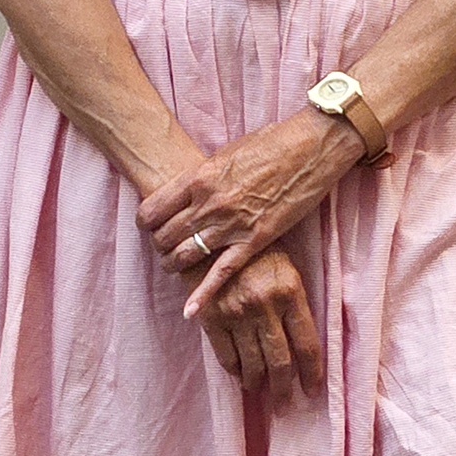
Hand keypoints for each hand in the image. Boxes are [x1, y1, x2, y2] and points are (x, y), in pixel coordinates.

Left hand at [138, 111, 362, 316]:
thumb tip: (188, 191)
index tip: (150, 227)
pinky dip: (204, 294)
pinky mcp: (254, 241)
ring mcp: (230, 224)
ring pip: (186, 256)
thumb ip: (203, 177)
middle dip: (159, 247)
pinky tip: (191, 312)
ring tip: (174, 268)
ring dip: (175, 266)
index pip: (151, 210)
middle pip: (165, 237)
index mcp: (197, 178)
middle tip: (164, 249)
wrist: (309, 148)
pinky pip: (222, 273)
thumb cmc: (269, 144)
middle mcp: (208, 203)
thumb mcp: (225, 154)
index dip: (146, 223)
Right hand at [199, 248, 323, 402]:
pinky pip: (226, 356)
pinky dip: (235, 371)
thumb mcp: (284, 268)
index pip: (307, 344)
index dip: (311, 373)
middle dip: (284, 389)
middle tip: (285, 406)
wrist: (208, 235)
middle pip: (280, 362)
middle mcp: (265, 306)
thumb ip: (294, 302)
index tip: (312, 390)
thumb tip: (302, 343)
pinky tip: (240, 376)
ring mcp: (237, 314)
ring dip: (258, 384)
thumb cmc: (252, 250)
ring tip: (260, 392)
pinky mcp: (211, 318)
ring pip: (253, 364)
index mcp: (290, 292)